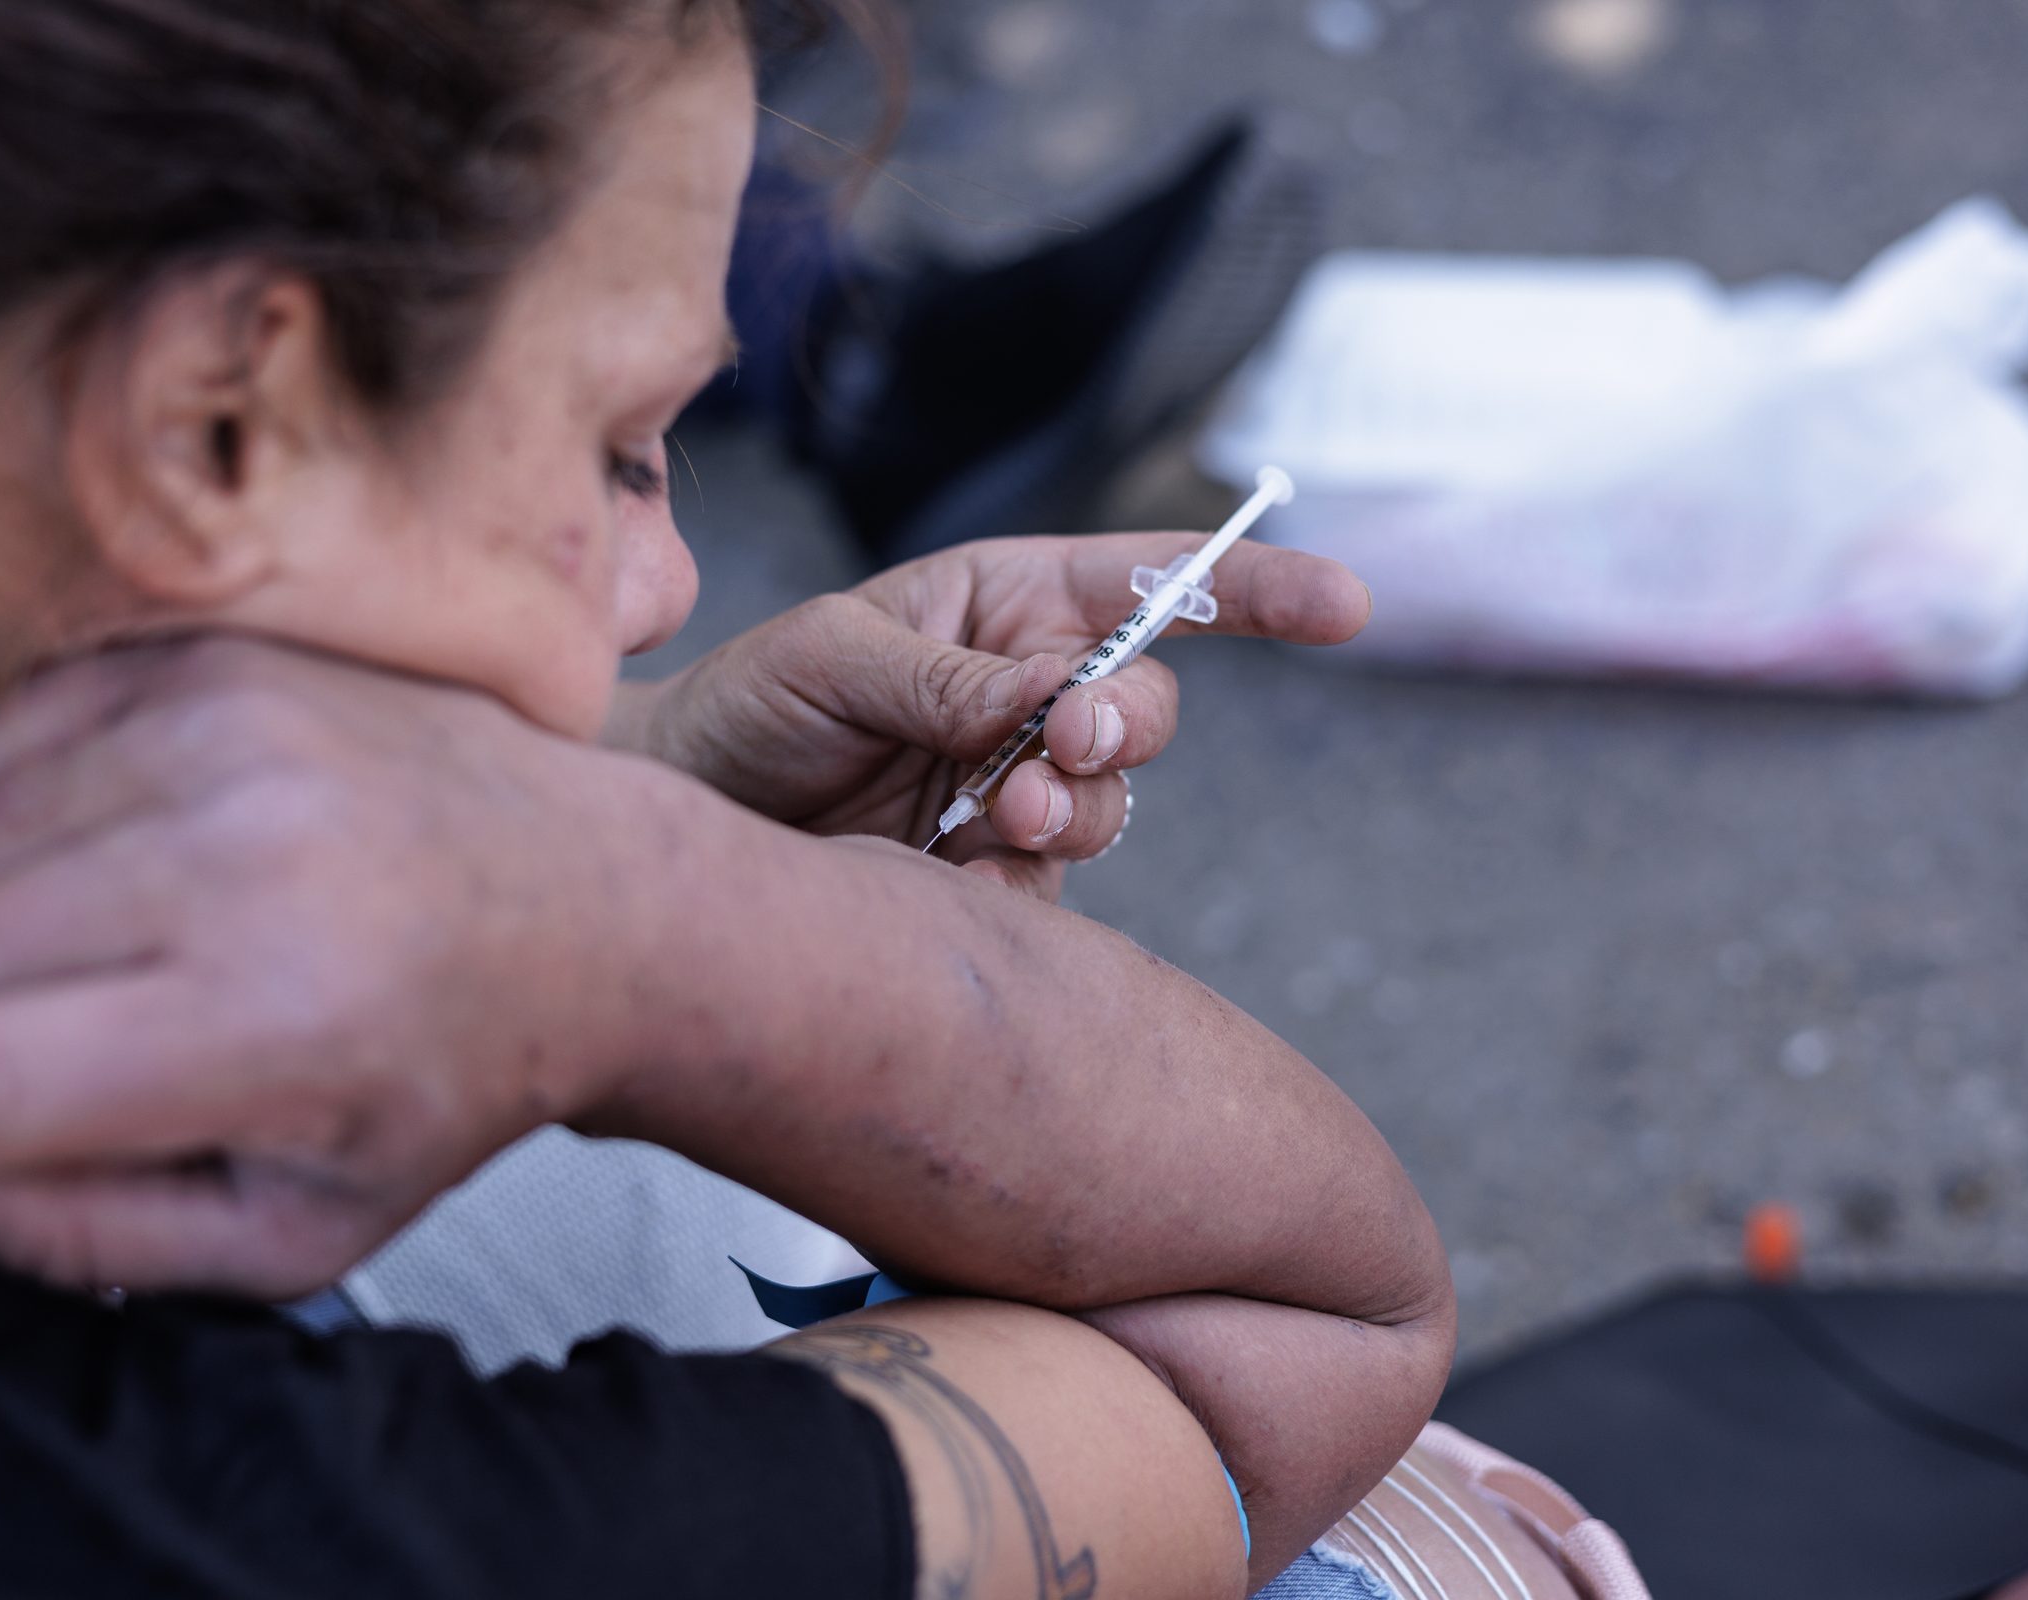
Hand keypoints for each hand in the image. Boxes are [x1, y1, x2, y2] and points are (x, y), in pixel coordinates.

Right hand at [0, 639, 680, 1295]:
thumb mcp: (294, 1227)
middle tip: (36, 1055)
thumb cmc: (445, 1077)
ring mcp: (224, 732)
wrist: (589, 900)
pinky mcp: (208, 660)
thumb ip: (76, 1233)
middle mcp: (242, 854)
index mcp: (270, 1019)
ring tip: (90, 962)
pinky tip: (93, 863)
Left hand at [617, 534, 1368, 897]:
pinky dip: (1017, 884)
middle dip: (1123, 724)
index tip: (1344, 604)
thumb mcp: (831, 658)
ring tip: (989, 815)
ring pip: (1107, 802)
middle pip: (1145, 704)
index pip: (1152, 582)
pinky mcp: (992, 872)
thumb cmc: (749, 703)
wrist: (682, 819)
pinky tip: (956, 874)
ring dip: (1068, 808)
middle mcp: (1028, 688)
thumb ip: (946, 675)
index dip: (1253, 588)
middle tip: (1064, 742)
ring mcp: (1016, 783)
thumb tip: (1053, 694)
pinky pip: (1049, 886)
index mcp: (1005, 601)